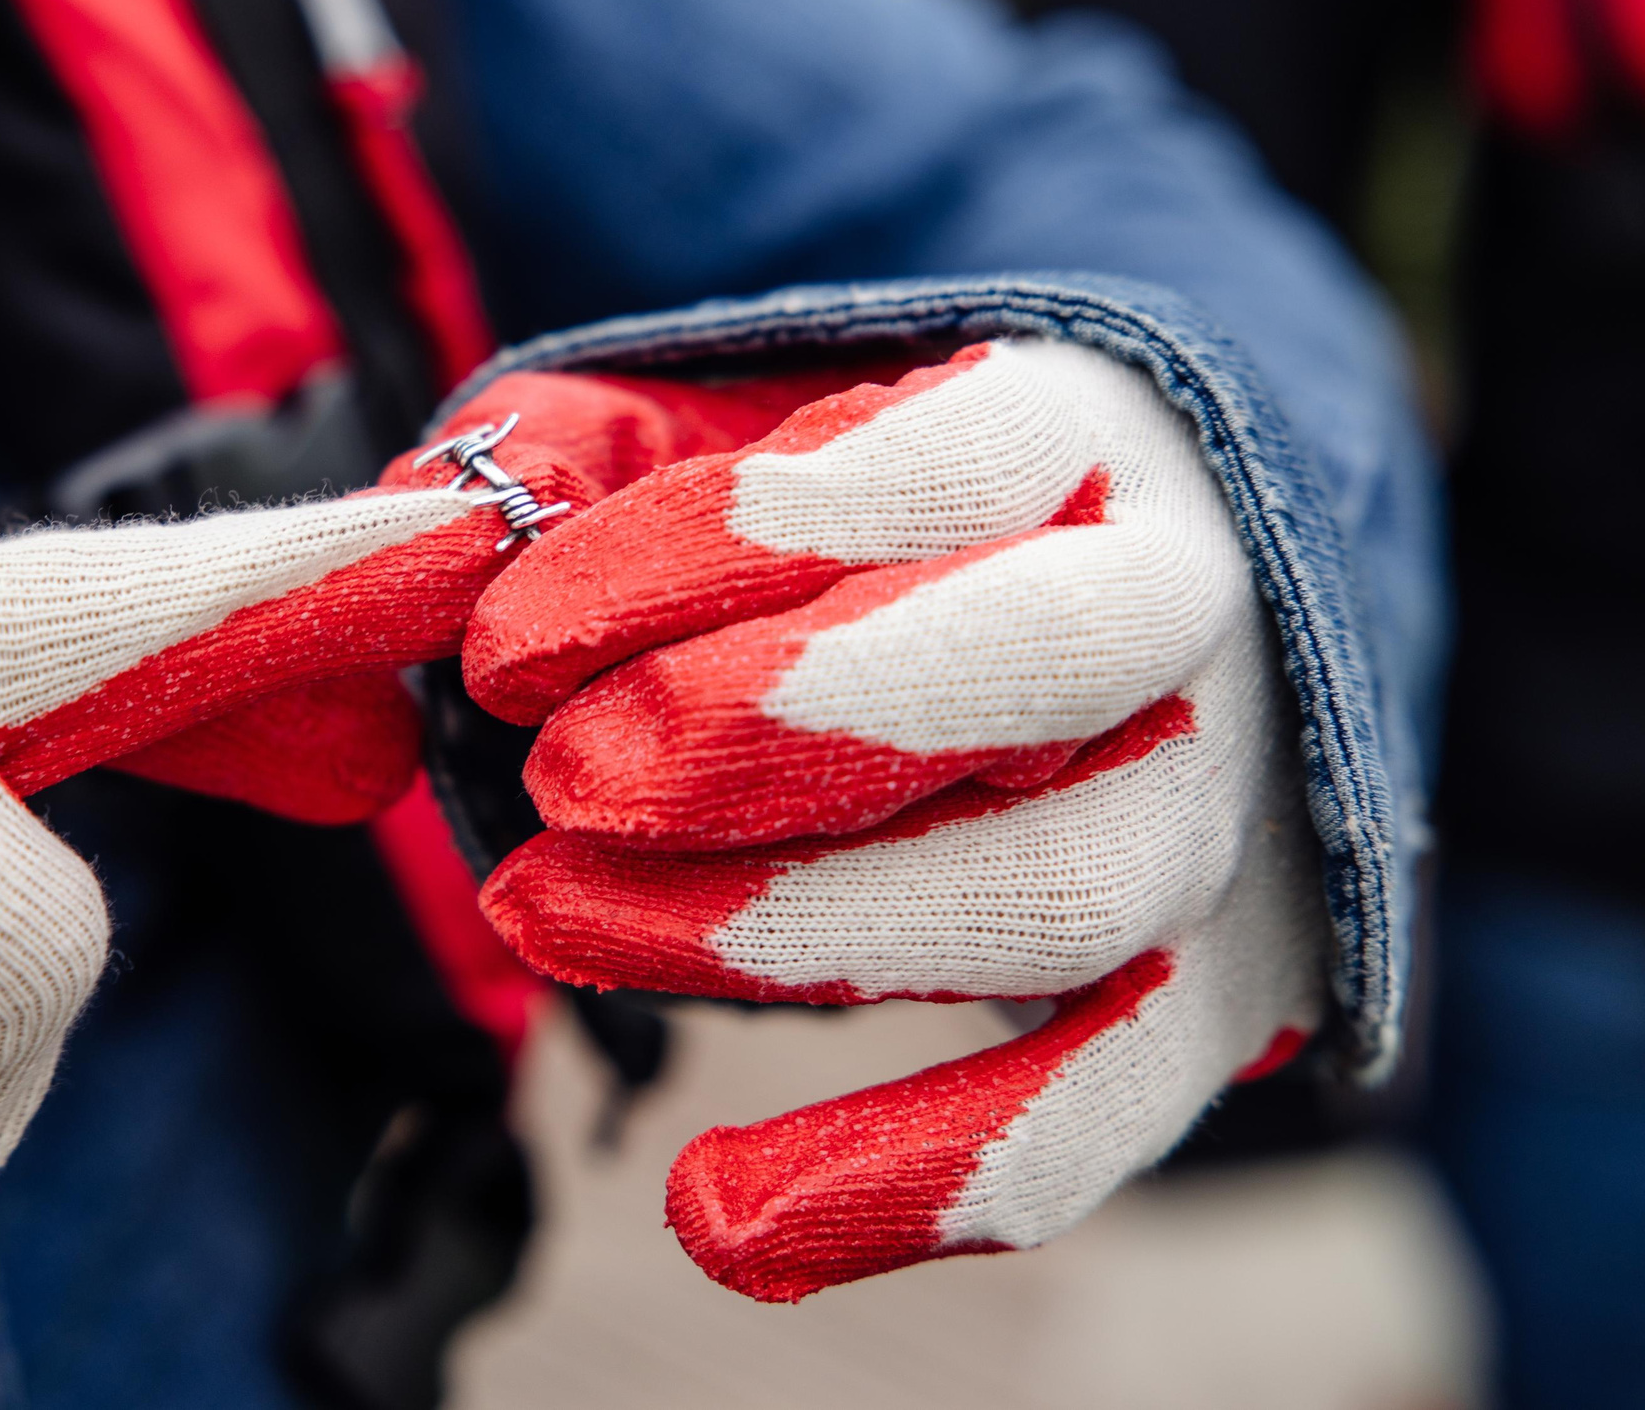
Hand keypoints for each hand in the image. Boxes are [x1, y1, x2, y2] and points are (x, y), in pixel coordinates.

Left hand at [460, 339, 1329, 1300]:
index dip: (725, 542)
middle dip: (777, 725)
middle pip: (1041, 659)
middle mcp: (1184, 613)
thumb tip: (431, 524)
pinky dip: (911, 1183)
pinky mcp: (1209, 1000)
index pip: (947, 458)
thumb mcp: (750, 425)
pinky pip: (1092, 1116)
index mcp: (1082, 429)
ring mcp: (1213, 817)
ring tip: (551, 918)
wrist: (1134, 622)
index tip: (516, 637)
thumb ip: (598, 450)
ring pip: (1050, 892)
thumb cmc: (894, 521)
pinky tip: (719, 1219)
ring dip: (783, 931)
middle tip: (565, 775)